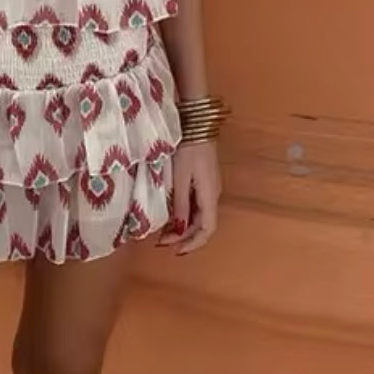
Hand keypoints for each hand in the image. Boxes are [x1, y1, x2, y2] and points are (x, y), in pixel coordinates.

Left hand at [158, 141, 220, 255]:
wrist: (196, 122)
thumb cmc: (187, 147)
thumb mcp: (180, 177)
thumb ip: (180, 205)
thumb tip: (180, 231)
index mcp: (209, 195)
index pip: (207, 229)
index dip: (192, 243)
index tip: (174, 250)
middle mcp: (213, 194)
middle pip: (201, 224)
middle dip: (183, 237)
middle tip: (161, 242)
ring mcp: (208, 187)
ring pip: (198, 215)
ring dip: (182, 226)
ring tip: (162, 231)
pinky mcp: (203, 179)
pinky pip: (195, 204)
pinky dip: (183, 214)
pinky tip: (170, 214)